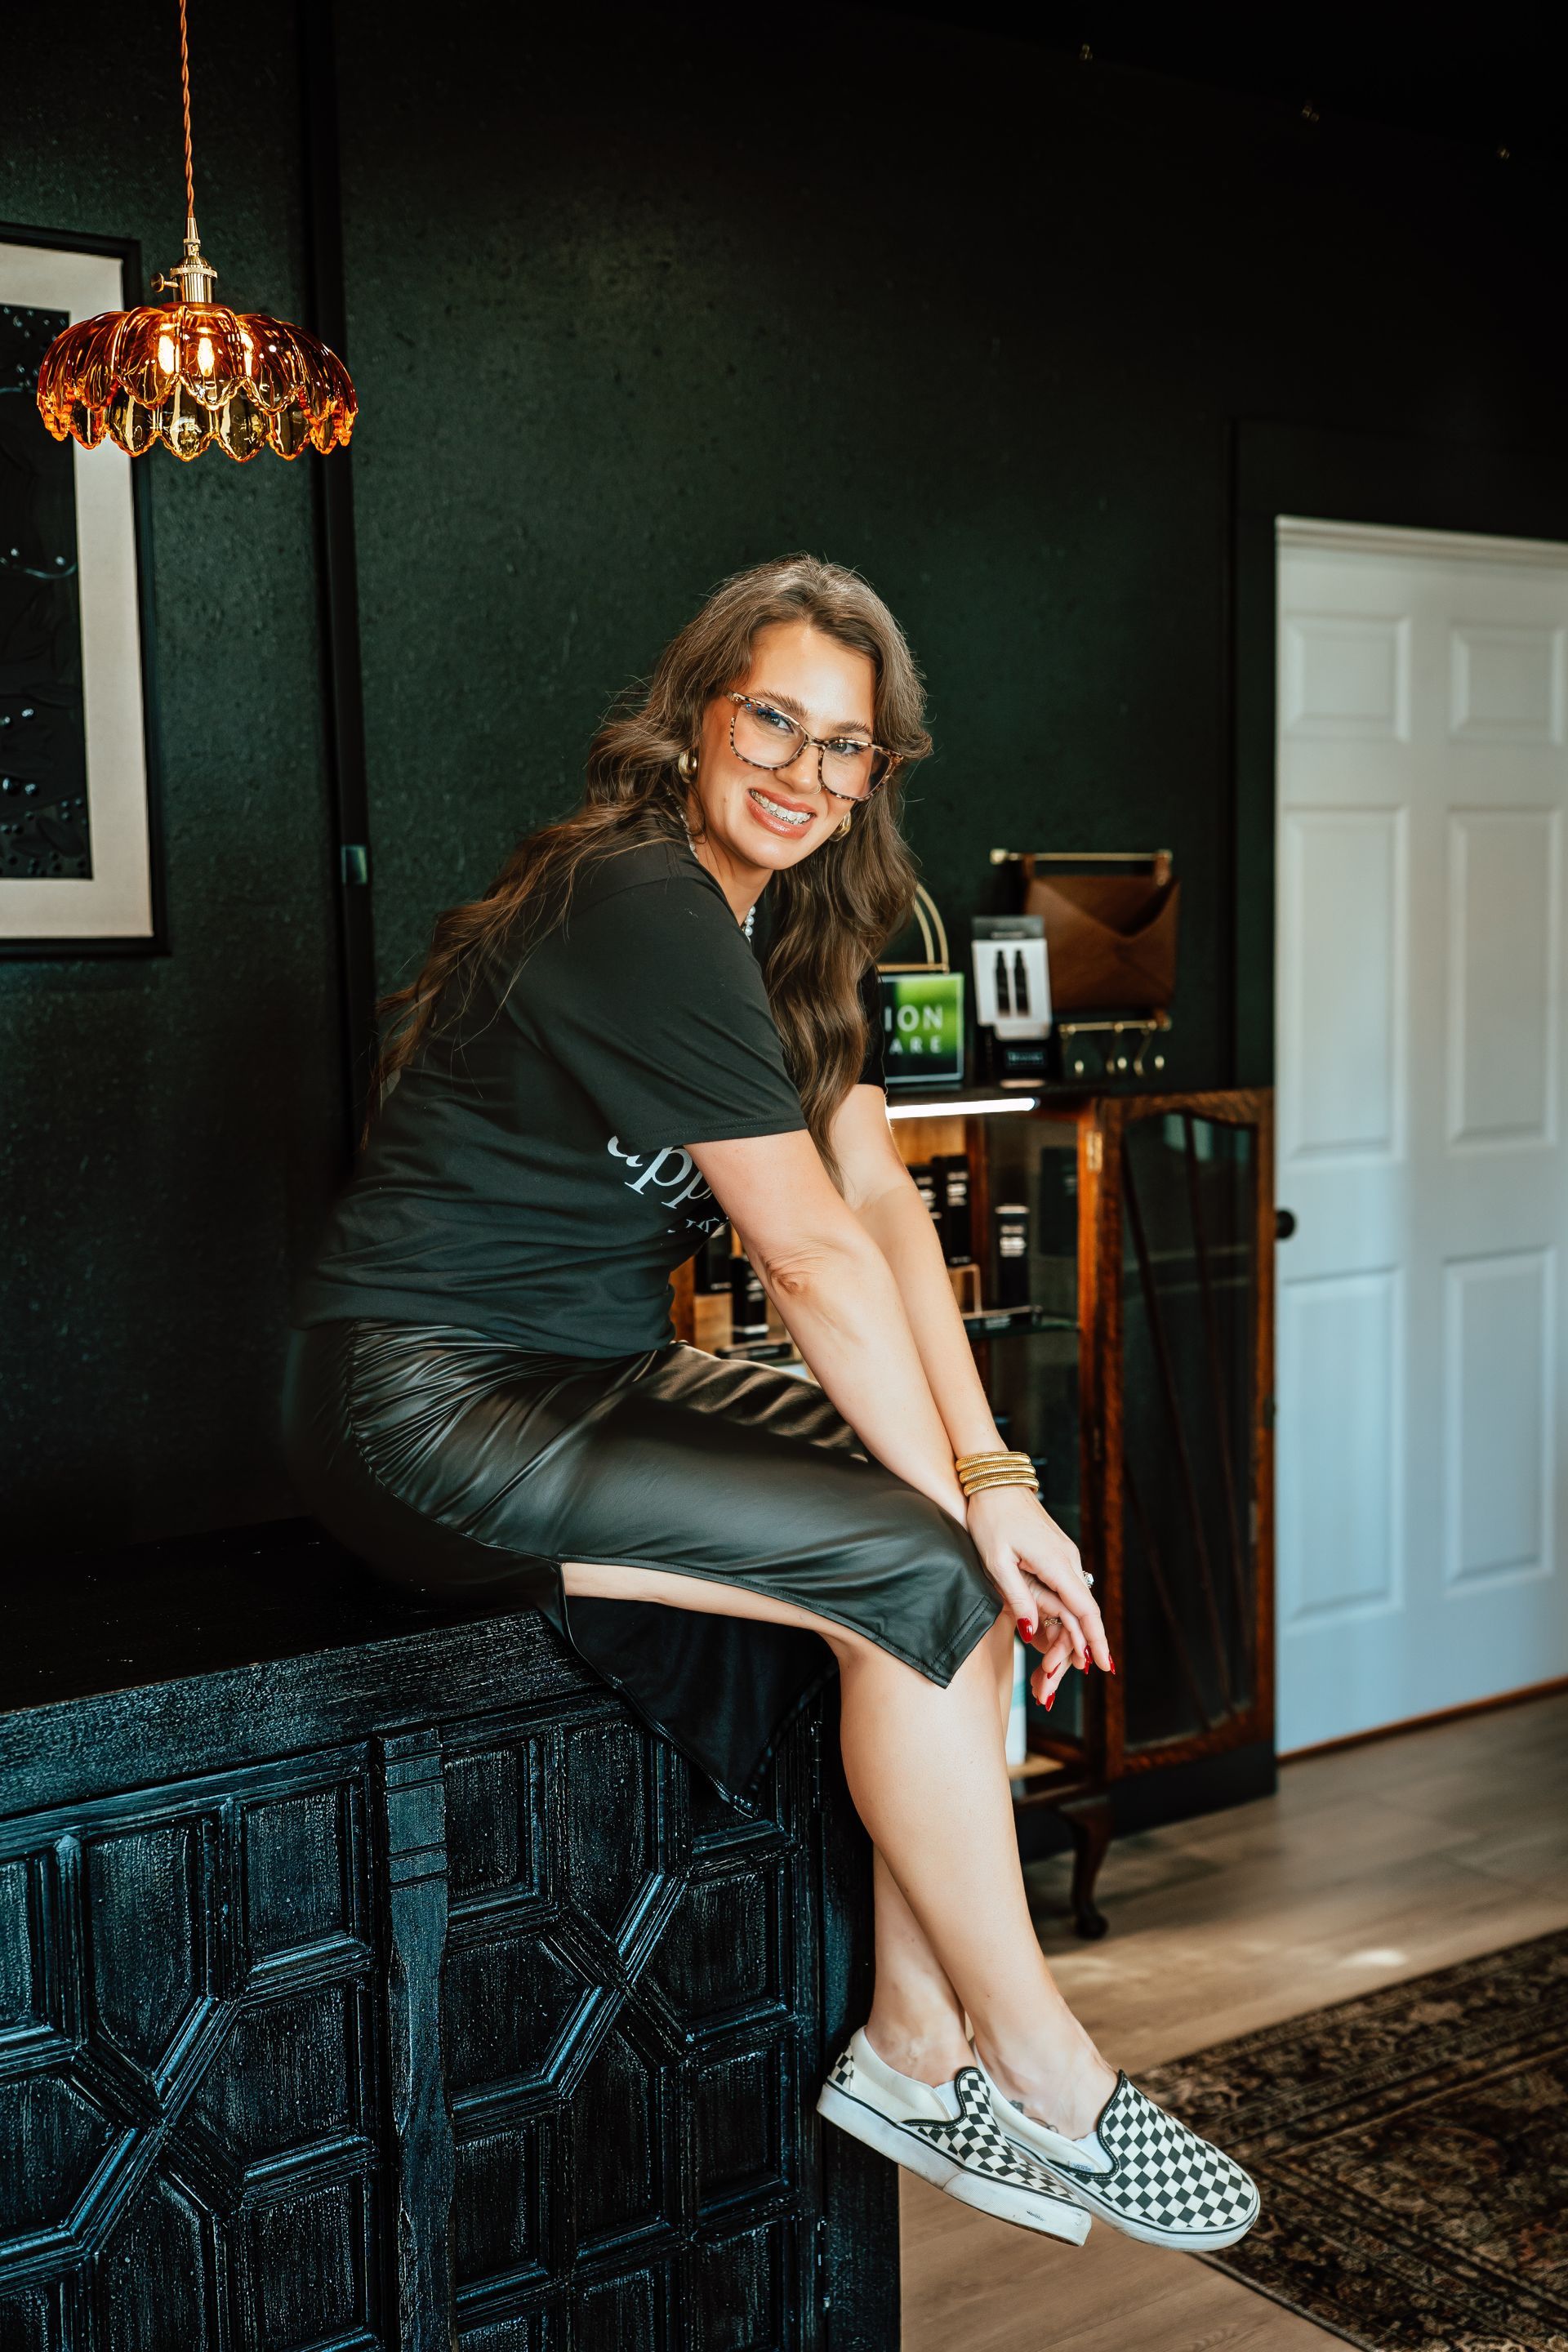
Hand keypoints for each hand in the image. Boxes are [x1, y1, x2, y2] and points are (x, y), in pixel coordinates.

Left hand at [963, 1484, 1111, 1701]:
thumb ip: (1017, 1596)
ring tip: (1042, 1675)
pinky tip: (1044, 1638)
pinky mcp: (1055, 1554)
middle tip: (1048, 1688)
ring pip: (1072, 1606)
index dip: (1096, 1641)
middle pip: (1080, 1615)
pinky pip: (1063, 1592)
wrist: (994, 1479)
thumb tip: (1029, 1630)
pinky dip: (1058, 1619)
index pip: (1086, 1610)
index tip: (1105, 1668)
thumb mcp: (996, 1561)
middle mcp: (1068, 1561)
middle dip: (1071, 1654)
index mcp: (1057, 1564)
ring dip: (1062, 1640)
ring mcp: (1064, 1557)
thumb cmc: (991, 1517)